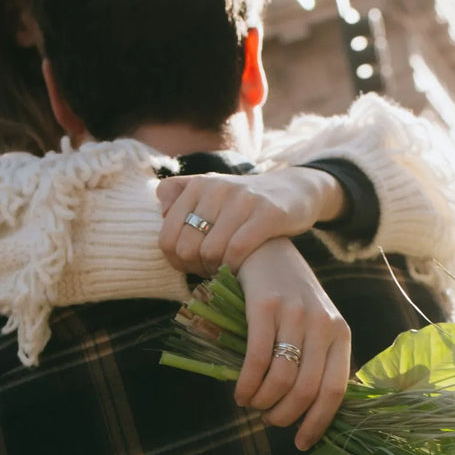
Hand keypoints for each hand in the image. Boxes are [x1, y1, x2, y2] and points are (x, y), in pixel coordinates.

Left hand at [157, 167, 346, 276]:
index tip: (191, 265)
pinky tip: (238, 268)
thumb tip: (160, 212)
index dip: (175, 261)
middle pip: (186, 248)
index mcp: (197, 185)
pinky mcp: (268, 213)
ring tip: (223, 268)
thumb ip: (179, 195)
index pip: (166, 237)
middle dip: (195, 267)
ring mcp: (243, 199)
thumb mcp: (211, 191)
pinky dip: (233, 267)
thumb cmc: (244, 202)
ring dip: (215, 269)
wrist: (294, 189)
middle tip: (209, 269)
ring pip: (210, 251)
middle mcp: (217, 188)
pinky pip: (237, 251)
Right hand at [232, 239, 350, 450]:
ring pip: (281, 379)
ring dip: (263, 402)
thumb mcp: (314, 325)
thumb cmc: (289, 297)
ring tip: (252, 404)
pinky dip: (247, 384)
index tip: (301, 443)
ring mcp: (295, 314)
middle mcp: (323, 324)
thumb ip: (316, 360)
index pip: (335, 390)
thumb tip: (308, 413)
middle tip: (268, 419)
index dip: (318, 422)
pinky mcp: (265, 306)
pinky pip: (257, 359)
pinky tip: (240, 392)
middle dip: (283, 416)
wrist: (266, 248)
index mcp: (341, 333)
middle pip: (305, 390)